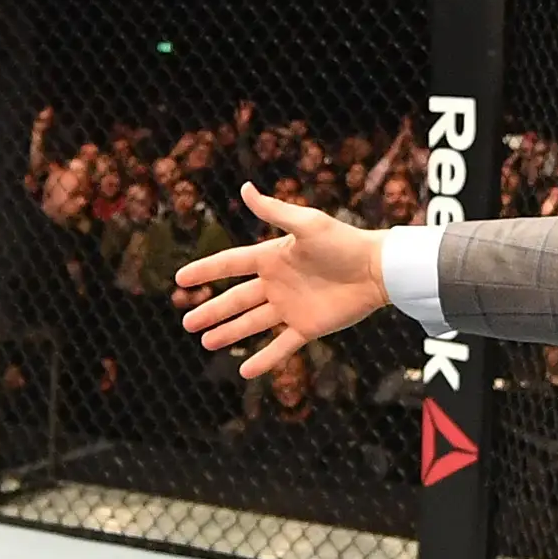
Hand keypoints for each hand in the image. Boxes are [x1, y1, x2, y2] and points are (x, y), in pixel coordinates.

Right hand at [175, 185, 389, 378]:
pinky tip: (245, 370)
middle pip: (236, 300)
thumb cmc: (344, 241)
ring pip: (252, 324)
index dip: (205, 271)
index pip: (230, 264)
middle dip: (211, 311)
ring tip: (205, 342)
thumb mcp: (307, 223)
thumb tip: (244, 188)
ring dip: (228, 333)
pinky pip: (281, 346)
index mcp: (272, 258)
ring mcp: (290, 308)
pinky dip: (264, 359)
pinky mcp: (308, 328)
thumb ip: (274, 211)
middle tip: (186, 323)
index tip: (180, 278)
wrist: (377, 270)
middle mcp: (277, 284)